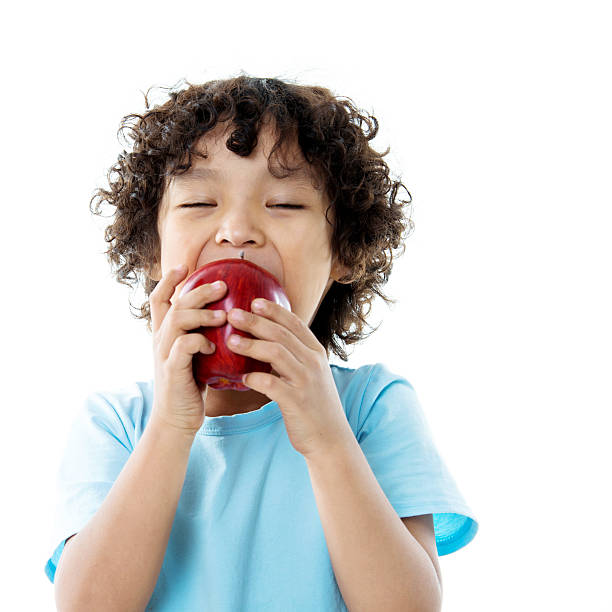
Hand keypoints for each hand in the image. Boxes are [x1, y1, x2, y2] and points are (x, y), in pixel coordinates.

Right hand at [150, 264, 227, 436]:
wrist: (177, 418)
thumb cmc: (191, 384)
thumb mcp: (195, 355)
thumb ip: (202, 334)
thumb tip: (228, 315)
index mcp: (164, 333)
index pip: (159, 299)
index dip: (169, 280)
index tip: (185, 265)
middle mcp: (160, 339)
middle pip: (174, 304)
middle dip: (198, 291)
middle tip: (222, 285)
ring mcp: (164, 354)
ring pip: (177, 320)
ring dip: (202, 313)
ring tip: (224, 314)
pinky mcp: (172, 370)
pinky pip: (183, 347)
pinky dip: (199, 341)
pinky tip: (215, 345)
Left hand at [226, 299, 354, 457]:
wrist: (330, 438)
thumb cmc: (314, 404)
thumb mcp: (311, 374)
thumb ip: (295, 355)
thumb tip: (269, 340)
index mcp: (316, 352)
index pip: (294, 323)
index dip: (274, 310)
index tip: (254, 300)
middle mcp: (313, 362)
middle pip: (281, 334)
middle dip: (256, 322)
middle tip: (233, 314)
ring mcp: (306, 381)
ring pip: (276, 353)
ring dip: (251, 345)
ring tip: (230, 341)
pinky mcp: (297, 402)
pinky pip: (272, 385)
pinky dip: (256, 379)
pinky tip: (242, 378)